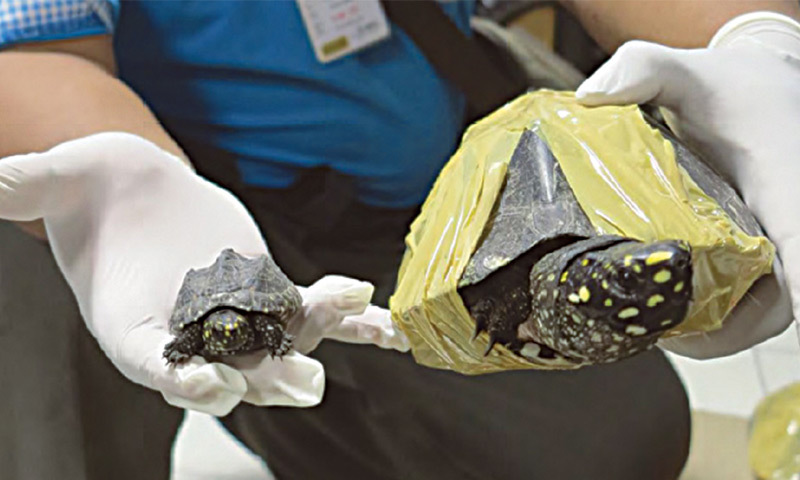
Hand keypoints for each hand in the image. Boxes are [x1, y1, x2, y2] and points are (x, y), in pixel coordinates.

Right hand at [0, 132, 407, 414]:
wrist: (135, 191)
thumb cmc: (90, 191)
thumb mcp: (53, 183)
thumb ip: (23, 189)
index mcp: (131, 328)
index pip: (154, 363)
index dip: (180, 377)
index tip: (211, 386)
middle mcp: (188, 336)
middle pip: (229, 369)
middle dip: (266, 378)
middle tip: (303, 385)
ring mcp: (235, 318)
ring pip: (279, 343)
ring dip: (317, 343)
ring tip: (359, 329)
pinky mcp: (270, 294)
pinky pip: (310, 310)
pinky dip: (344, 315)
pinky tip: (379, 318)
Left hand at [576, 13, 799, 357]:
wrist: (761, 87)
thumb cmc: (733, 85)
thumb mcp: (688, 70)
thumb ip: (643, 69)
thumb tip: (592, 96)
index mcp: (786, 185)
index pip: (799, 249)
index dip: (781, 287)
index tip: (737, 314)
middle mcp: (791, 222)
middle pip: (776, 303)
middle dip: (717, 328)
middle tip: (654, 332)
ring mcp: (779, 243)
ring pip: (761, 310)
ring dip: (710, 328)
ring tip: (648, 326)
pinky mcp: (761, 251)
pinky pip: (748, 299)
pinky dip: (710, 313)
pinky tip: (660, 304)